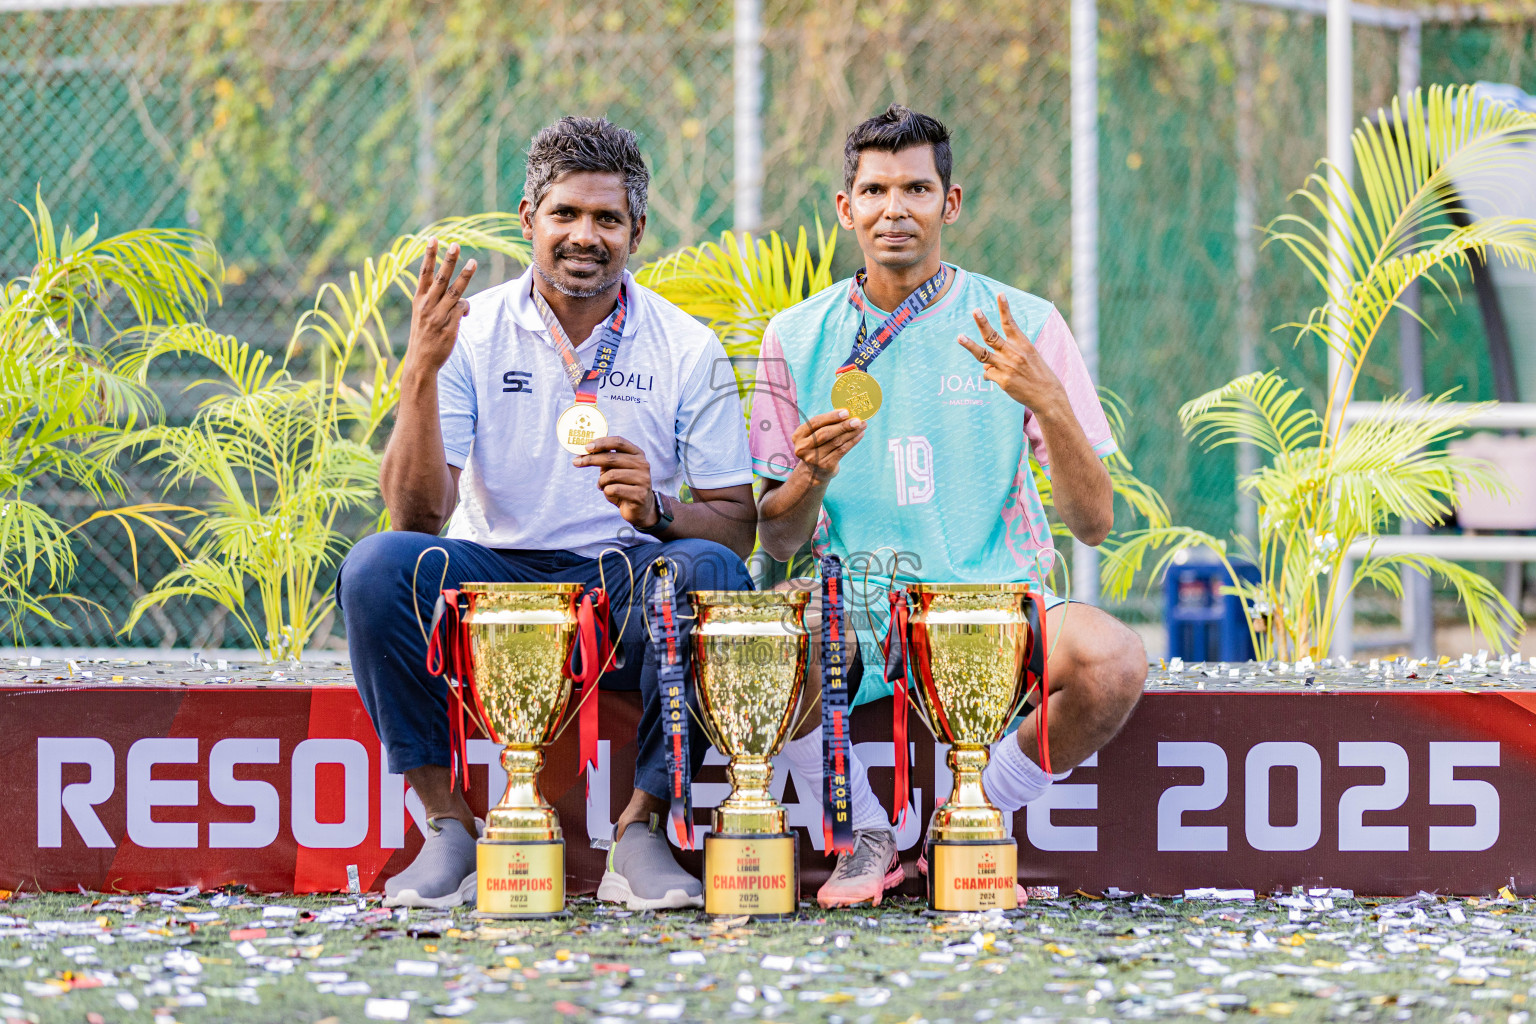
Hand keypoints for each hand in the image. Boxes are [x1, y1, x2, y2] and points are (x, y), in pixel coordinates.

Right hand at [403, 239, 476, 375]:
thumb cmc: (424, 336)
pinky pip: (462, 309)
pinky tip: (465, 314)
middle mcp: (427, 305)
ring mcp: (438, 315)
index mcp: (419, 300)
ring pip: (455, 291)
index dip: (429, 256)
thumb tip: (462, 301)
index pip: (424, 273)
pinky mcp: (449, 325)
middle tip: (455, 245)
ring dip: (465, 276)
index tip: (433, 239)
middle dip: (448, 260)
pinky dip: (466, 308)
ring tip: (473, 262)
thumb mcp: (423, 315)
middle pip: (441, 278)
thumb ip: (438, 302)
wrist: (421, 361)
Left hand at [574, 436, 657, 527]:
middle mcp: (642, 464)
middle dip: (591, 460)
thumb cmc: (624, 485)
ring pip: (611, 475)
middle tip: (576, 462)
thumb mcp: (616, 469)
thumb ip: (606, 459)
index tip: (586, 447)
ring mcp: (643, 479)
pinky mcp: (639, 495)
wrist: (640, 508)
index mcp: (637, 454)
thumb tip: (586, 450)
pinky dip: (606, 491)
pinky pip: (614, 489)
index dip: (601, 442)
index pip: (618, 442)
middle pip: (612, 458)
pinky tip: (609, 493)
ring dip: (601, 481)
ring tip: (601, 485)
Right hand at [791, 409, 866, 485]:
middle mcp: (803, 447)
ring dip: (851, 432)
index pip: (815, 422)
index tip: (846, 412)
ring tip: (862, 425)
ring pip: (836, 442)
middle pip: (825, 433)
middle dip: (843, 425)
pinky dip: (852, 441)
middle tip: (857, 420)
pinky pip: (842, 450)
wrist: (814, 472)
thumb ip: (826, 425)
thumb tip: (847, 412)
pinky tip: (860, 435)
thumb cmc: (817, 447)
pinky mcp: (825, 465)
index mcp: (798, 436)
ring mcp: (813, 458)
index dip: (831, 416)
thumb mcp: (814, 435)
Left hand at [958, 294, 1067, 416]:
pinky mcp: (1003, 381)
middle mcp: (1014, 354)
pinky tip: (998, 379)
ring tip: (959, 337)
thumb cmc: (1037, 374)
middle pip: (993, 336)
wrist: (1047, 395)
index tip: (1000, 294)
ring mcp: (1007, 367)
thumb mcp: (1028, 357)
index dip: (1004, 308)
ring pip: (983, 355)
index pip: (1011, 323)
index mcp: (1023, 344)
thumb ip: (1007, 355)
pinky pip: (988, 374)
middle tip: (975, 310)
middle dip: (983, 323)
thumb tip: (985, 365)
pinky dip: (989, 374)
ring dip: (970, 345)